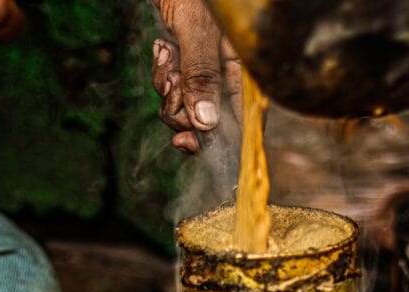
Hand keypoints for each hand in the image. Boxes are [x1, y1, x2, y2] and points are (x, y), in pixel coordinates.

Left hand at [151, 0, 241, 153]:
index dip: (220, 141)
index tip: (191, 145)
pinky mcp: (189, 70)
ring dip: (168, 91)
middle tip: (172, 81)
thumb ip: (202, 75)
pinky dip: (162, 76)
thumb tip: (206, 125)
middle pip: (207, 123)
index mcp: (246, 71)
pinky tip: (163, 49)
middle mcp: (231, 78)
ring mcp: (208, 75)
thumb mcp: (198, 30)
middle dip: (182, 110)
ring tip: (166, 55)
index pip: (243, 122)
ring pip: (186, 110)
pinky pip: (173, 93)